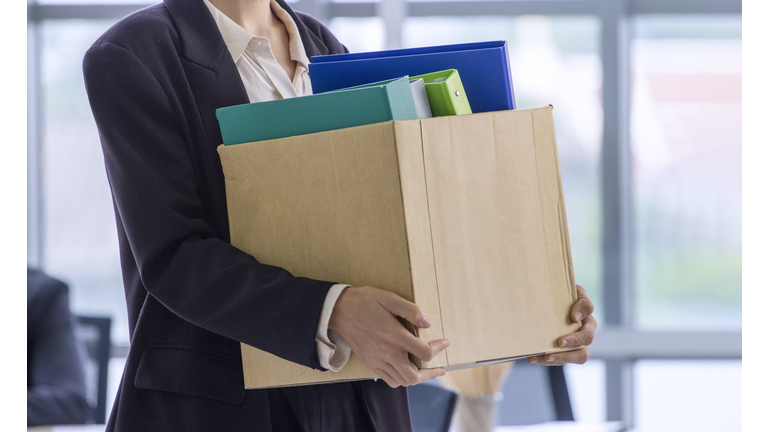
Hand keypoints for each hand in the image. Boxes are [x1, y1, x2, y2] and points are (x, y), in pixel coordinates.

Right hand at [328, 286, 450, 387]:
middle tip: (439, 368)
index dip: (438, 349)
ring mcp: (378, 361)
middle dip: (430, 374)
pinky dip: (401, 379)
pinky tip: (405, 369)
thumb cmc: (365, 302)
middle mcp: (387, 353)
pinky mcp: (371, 364)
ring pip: (402, 381)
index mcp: (395, 336)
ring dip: (416, 377)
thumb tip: (427, 323)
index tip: (444, 342)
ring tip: (425, 370)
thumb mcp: (389, 298)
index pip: (424, 352)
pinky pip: (389, 380)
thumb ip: (410, 310)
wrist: (339, 311)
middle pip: (414, 376)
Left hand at [528, 284, 596, 365]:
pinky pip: (559, 360)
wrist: (544, 306)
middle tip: (559, 342)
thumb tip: (575, 317)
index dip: (582, 311)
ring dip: (562, 357)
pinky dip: (545, 360)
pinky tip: (532, 358)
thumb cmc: (556, 296)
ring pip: (579, 356)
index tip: (572, 317)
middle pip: (588, 338)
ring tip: (545, 357)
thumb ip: (570, 295)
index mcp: (584, 309)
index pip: (588, 308)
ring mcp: (576, 343)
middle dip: (575, 342)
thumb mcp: (562, 289)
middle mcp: (585, 329)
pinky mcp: (564, 352)